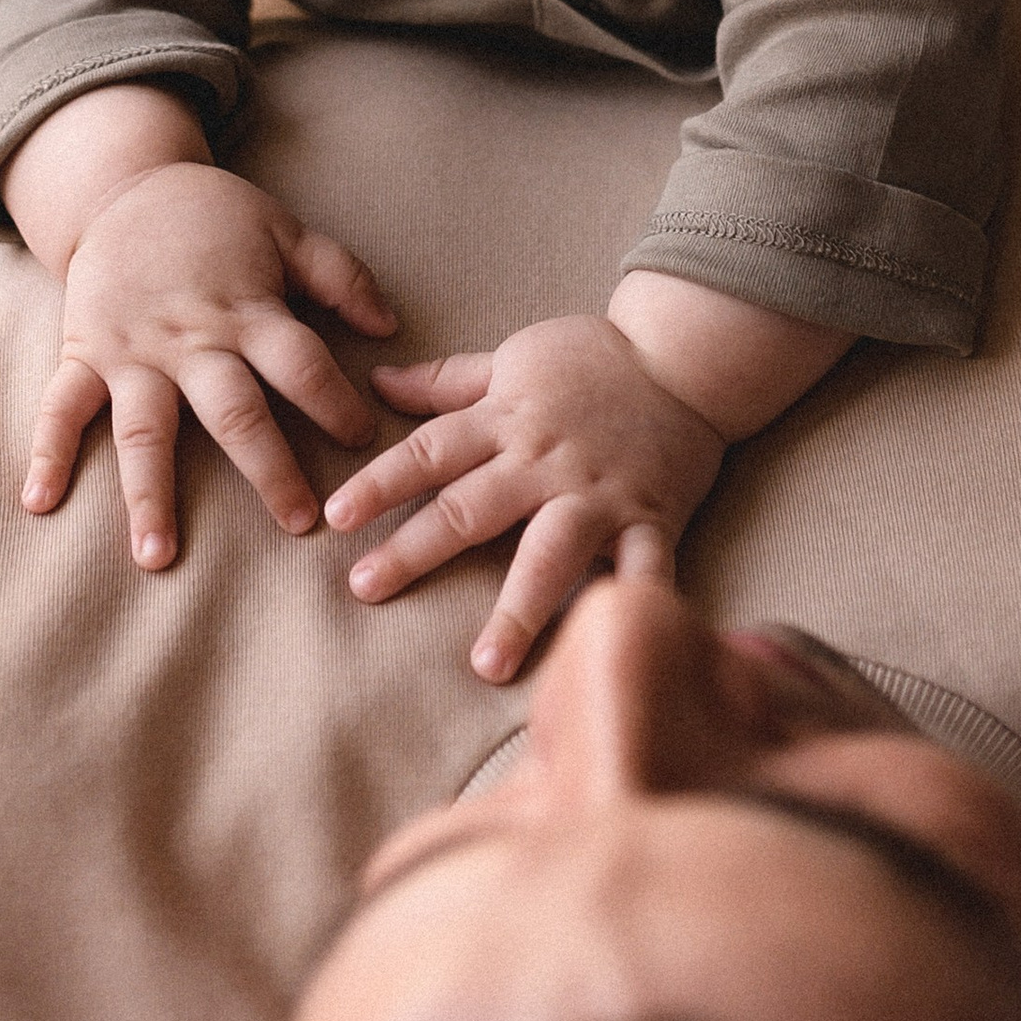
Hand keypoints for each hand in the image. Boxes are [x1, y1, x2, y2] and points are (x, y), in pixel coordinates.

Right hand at [24, 162, 394, 569]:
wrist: (125, 185)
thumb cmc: (215, 216)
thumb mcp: (286, 229)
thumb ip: (340, 276)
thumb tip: (390, 328)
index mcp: (246, 310)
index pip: (301, 364)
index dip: (335, 402)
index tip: (366, 442)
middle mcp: (190, 339)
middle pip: (234, 413)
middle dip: (267, 470)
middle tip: (299, 523)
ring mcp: (132, 352)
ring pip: (144, 430)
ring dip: (149, 494)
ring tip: (158, 556)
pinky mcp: (84, 352)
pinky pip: (60, 406)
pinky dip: (47, 452)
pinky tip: (39, 503)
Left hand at [326, 315, 728, 683]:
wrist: (687, 357)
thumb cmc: (595, 358)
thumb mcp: (514, 357)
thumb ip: (446, 383)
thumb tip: (378, 383)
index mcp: (507, 420)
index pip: (429, 452)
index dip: (379, 483)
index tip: (334, 517)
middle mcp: (545, 461)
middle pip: (470, 508)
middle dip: (416, 549)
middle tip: (365, 588)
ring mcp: (599, 495)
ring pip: (550, 554)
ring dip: (518, 610)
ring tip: (485, 664)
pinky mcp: (653, 519)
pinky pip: (646, 568)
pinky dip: (637, 607)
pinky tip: (617, 650)